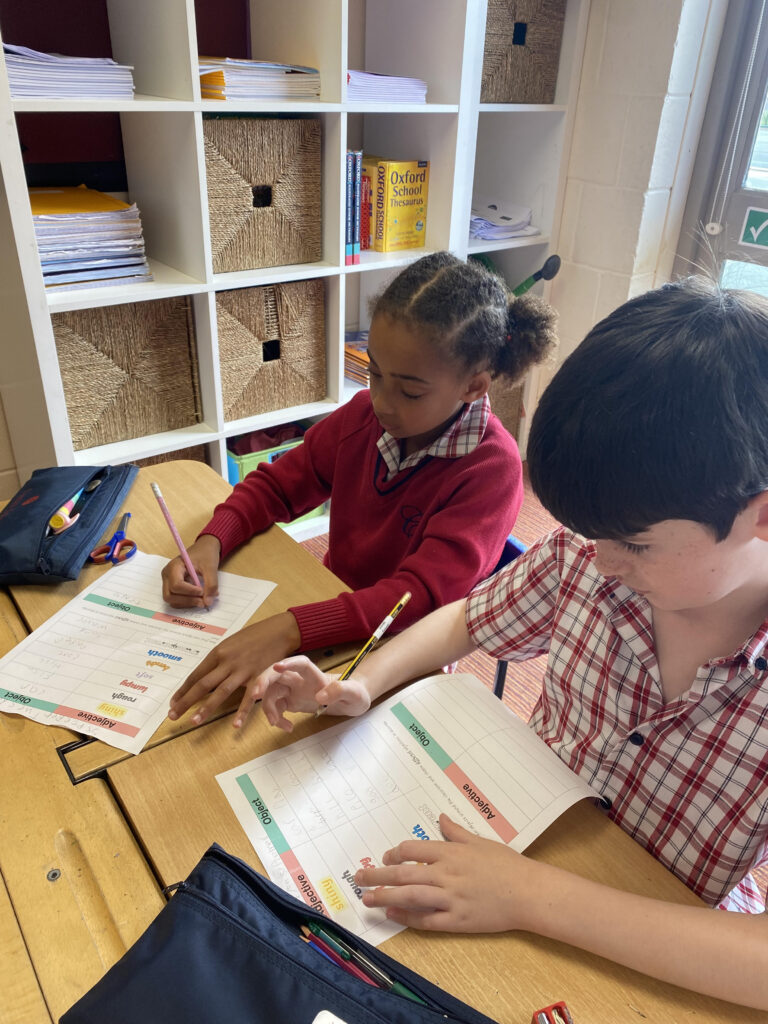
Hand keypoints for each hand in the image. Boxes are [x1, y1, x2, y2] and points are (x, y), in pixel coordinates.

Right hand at [161, 534, 220, 608]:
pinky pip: (176, 600)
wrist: (204, 548)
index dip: (189, 591)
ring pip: (172, 600)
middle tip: (203, 601)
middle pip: (170, 595)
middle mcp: (167, 575)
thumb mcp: (211, 567)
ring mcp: (168, 582)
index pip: (176, 585)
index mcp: (174, 567)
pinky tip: (197, 598)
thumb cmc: (205, 554)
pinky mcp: (172, 587)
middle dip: (187, 600)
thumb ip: (211, 584)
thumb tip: (208, 602)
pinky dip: (186, 603)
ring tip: (202, 600)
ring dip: (187, 603)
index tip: (202, 591)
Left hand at [168, 612, 300, 727]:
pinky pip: (249, 698)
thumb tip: (205, 673)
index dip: (183, 690)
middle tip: (173, 715)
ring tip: (194, 721)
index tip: (173, 703)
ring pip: (221, 692)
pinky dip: (242, 712)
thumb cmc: (255, 636)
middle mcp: (227, 662)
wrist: (279, 631)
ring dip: (206, 708)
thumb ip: (219, 659)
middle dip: (186, 701)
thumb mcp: (231, 643)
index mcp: (218, 653)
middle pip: (203, 685)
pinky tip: (235, 725)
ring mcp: (243, 670)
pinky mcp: (259, 677)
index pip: (196, 675)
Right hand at [257, 655, 372, 730]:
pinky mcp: (290, 701)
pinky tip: (286, 727)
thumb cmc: (355, 694)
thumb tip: (320, 697)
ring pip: (272, 693)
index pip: (299, 663)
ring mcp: (293, 690)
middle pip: (276, 675)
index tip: (276, 667)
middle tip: (254, 695)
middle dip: (263, 682)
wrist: (351, 702)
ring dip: (268, 708)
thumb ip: (340, 692)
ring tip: (278, 724)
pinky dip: (276, 718)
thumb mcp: (354, 694)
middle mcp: (300, 679)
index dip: (287, 663)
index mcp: (315, 674)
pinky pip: (275, 707)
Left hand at [353, 814, 536, 932]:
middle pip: (403, 873)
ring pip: (409, 897)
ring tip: (367, 898)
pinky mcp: (457, 921)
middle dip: (377, 875)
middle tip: (358, 877)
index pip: (412, 850)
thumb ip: (456, 832)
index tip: (385, 858)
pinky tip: (393, 914)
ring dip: (385, 897)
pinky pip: (426, 920)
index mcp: (451, 852)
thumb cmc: (507, 864)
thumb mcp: (480, 841)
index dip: (395, 854)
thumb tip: (440, 817)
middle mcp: (446, 874)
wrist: (527, 892)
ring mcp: (450, 899)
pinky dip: (407, 917)